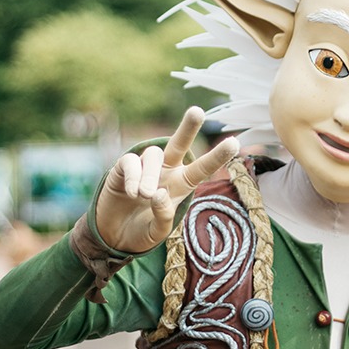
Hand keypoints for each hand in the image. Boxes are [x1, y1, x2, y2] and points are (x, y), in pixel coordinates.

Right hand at [93, 106, 238, 253]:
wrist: (113, 237)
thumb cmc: (142, 231)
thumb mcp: (157, 231)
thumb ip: (162, 215)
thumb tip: (158, 193)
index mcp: (181, 185)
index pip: (201, 169)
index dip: (217, 157)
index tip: (235, 143)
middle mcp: (165, 171)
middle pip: (179, 144)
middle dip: (188, 127)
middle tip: (198, 111)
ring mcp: (144, 167)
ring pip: (153, 156)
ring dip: (150, 175)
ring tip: (144, 195)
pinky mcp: (123, 168)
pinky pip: (131, 161)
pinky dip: (134, 176)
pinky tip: (132, 193)